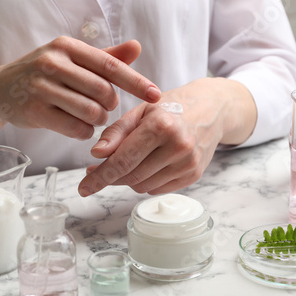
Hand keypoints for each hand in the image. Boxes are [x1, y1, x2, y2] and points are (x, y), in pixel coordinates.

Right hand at [0, 37, 160, 148]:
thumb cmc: (45, 74)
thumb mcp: (73, 59)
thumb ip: (105, 57)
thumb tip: (137, 47)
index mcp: (67, 46)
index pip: (110, 66)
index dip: (136, 82)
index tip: (156, 96)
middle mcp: (53, 62)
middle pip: (104, 92)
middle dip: (110, 105)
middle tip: (103, 107)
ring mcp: (41, 87)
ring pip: (91, 112)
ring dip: (98, 120)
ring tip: (91, 116)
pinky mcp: (34, 111)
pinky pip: (75, 128)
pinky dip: (83, 131)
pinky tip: (77, 125)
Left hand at [78, 77, 256, 195]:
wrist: (212, 110)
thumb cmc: (172, 107)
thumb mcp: (141, 111)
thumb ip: (116, 132)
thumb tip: (96, 155)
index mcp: (161, 125)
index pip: (123, 160)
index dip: (100, 177)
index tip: (83, 188)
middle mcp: (178, 146)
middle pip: (131, 177)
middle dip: (110, 176)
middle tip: (97, 170)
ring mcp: (188, 164)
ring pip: (142, 186)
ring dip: (128, 179)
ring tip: (129, 160)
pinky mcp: (194, 175)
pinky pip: (157, 189)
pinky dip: (146, 181)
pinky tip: (148, 164)